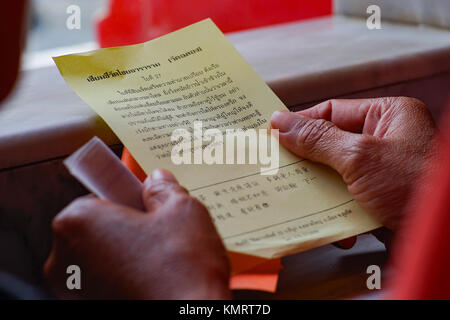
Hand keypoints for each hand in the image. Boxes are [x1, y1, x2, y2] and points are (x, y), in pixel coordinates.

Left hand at [44, 169, 230, 298]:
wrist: (190, 319)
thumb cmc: (181, 270)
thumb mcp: (181, 211)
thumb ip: (164, 190)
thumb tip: (157, 181)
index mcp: (77, 224)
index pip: (96, 197)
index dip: (125, 199)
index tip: (143, 203)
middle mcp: (65, 261)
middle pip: (98, 229)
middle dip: (126, 227)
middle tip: (159, 231)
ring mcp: (76, 291)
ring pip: (103, 258)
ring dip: (128, 253)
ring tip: (162, 257)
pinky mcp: (92, 308)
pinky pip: (108, 282)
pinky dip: (127, 277)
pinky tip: (156, 277)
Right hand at [270, 97, 435, 233]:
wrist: (444, 238)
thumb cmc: (417, 186)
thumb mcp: (359, 156)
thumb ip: (317, 139)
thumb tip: (280, 123)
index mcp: (388, 116)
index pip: (332, 112)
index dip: (300, 124)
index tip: (272, 134)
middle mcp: (387, 140)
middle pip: (331, 145)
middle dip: (308, 163)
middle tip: (279, 169)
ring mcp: (384, 172)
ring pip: (337, 175)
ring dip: (321, 192)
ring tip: (301, 200)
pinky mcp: (382, 199)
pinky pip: (349, 199)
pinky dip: (338, 214)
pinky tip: (336, 227)